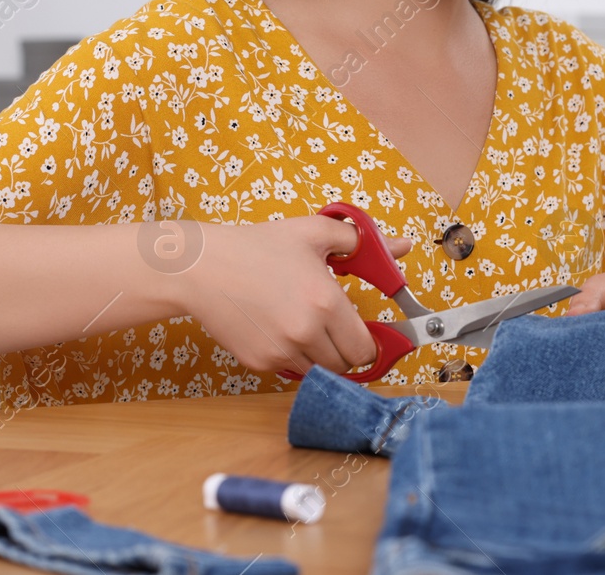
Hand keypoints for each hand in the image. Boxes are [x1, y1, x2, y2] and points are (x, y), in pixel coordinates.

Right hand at [170, 214, 412, 375]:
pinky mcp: (259, 363)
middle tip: (332, 327)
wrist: (204, 268)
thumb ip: (360, 242)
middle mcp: (306, 332)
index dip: (367, 342)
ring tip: (302, 324)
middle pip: (345, 366)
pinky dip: (291, 357)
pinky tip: (278, 329)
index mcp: (326, 302)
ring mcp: (281, 351)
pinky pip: (290, 371)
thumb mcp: (312, 233)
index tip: (361, 332)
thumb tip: (401, 246)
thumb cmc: (258, 247)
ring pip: (318, 371)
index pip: (365, 348)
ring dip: (319, 355)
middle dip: (344, 349)